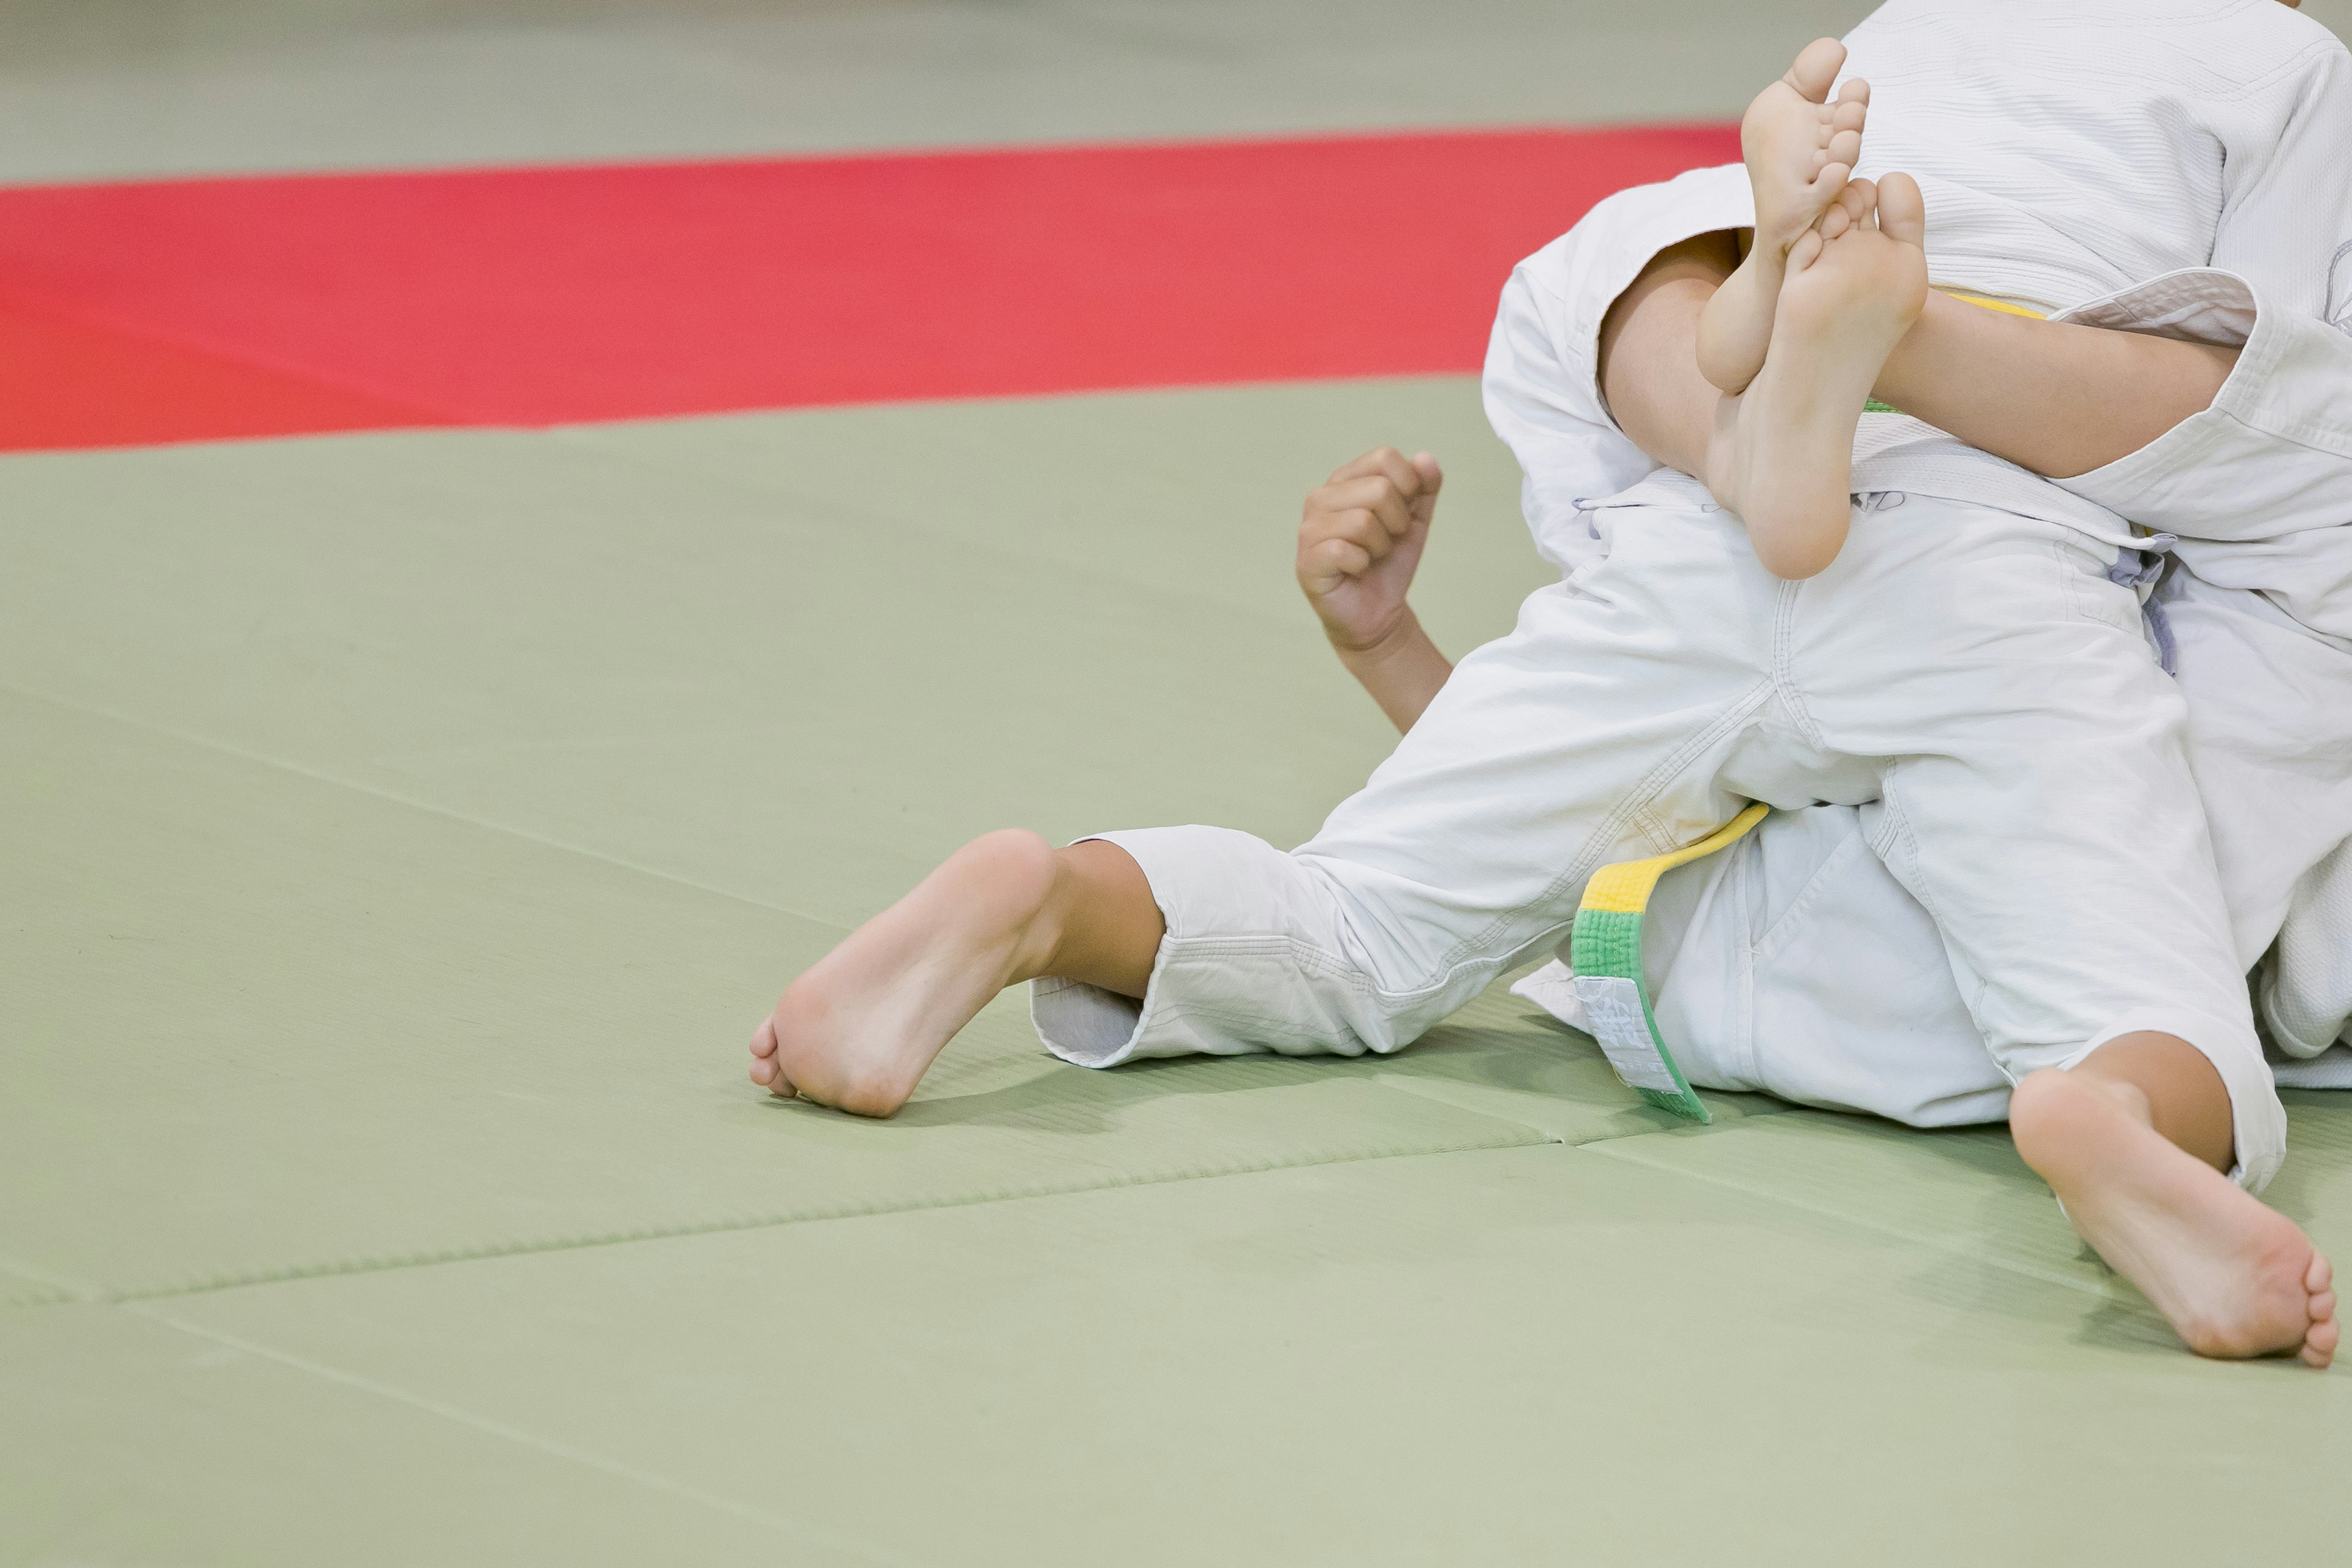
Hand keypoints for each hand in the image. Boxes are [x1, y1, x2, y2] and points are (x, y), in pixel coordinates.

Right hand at [1296, 447, 1442, 653]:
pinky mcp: (1307, 560)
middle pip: (1379, 489)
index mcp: (1345, 480)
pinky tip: (1355, 571)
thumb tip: (1425, 458)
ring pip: (1364, 521)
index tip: (1404, 513)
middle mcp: (1321, 497)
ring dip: (1380, 546)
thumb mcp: (1416, 520)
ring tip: (1370, 557)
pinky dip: (1362, 565)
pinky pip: (1346, 550)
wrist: (1376, 612)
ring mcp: (1309, 528)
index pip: (1385, 457)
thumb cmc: (1389, 562)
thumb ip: (1424, 487)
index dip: (1409, 486)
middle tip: (1385, 542)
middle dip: (1397, 522)